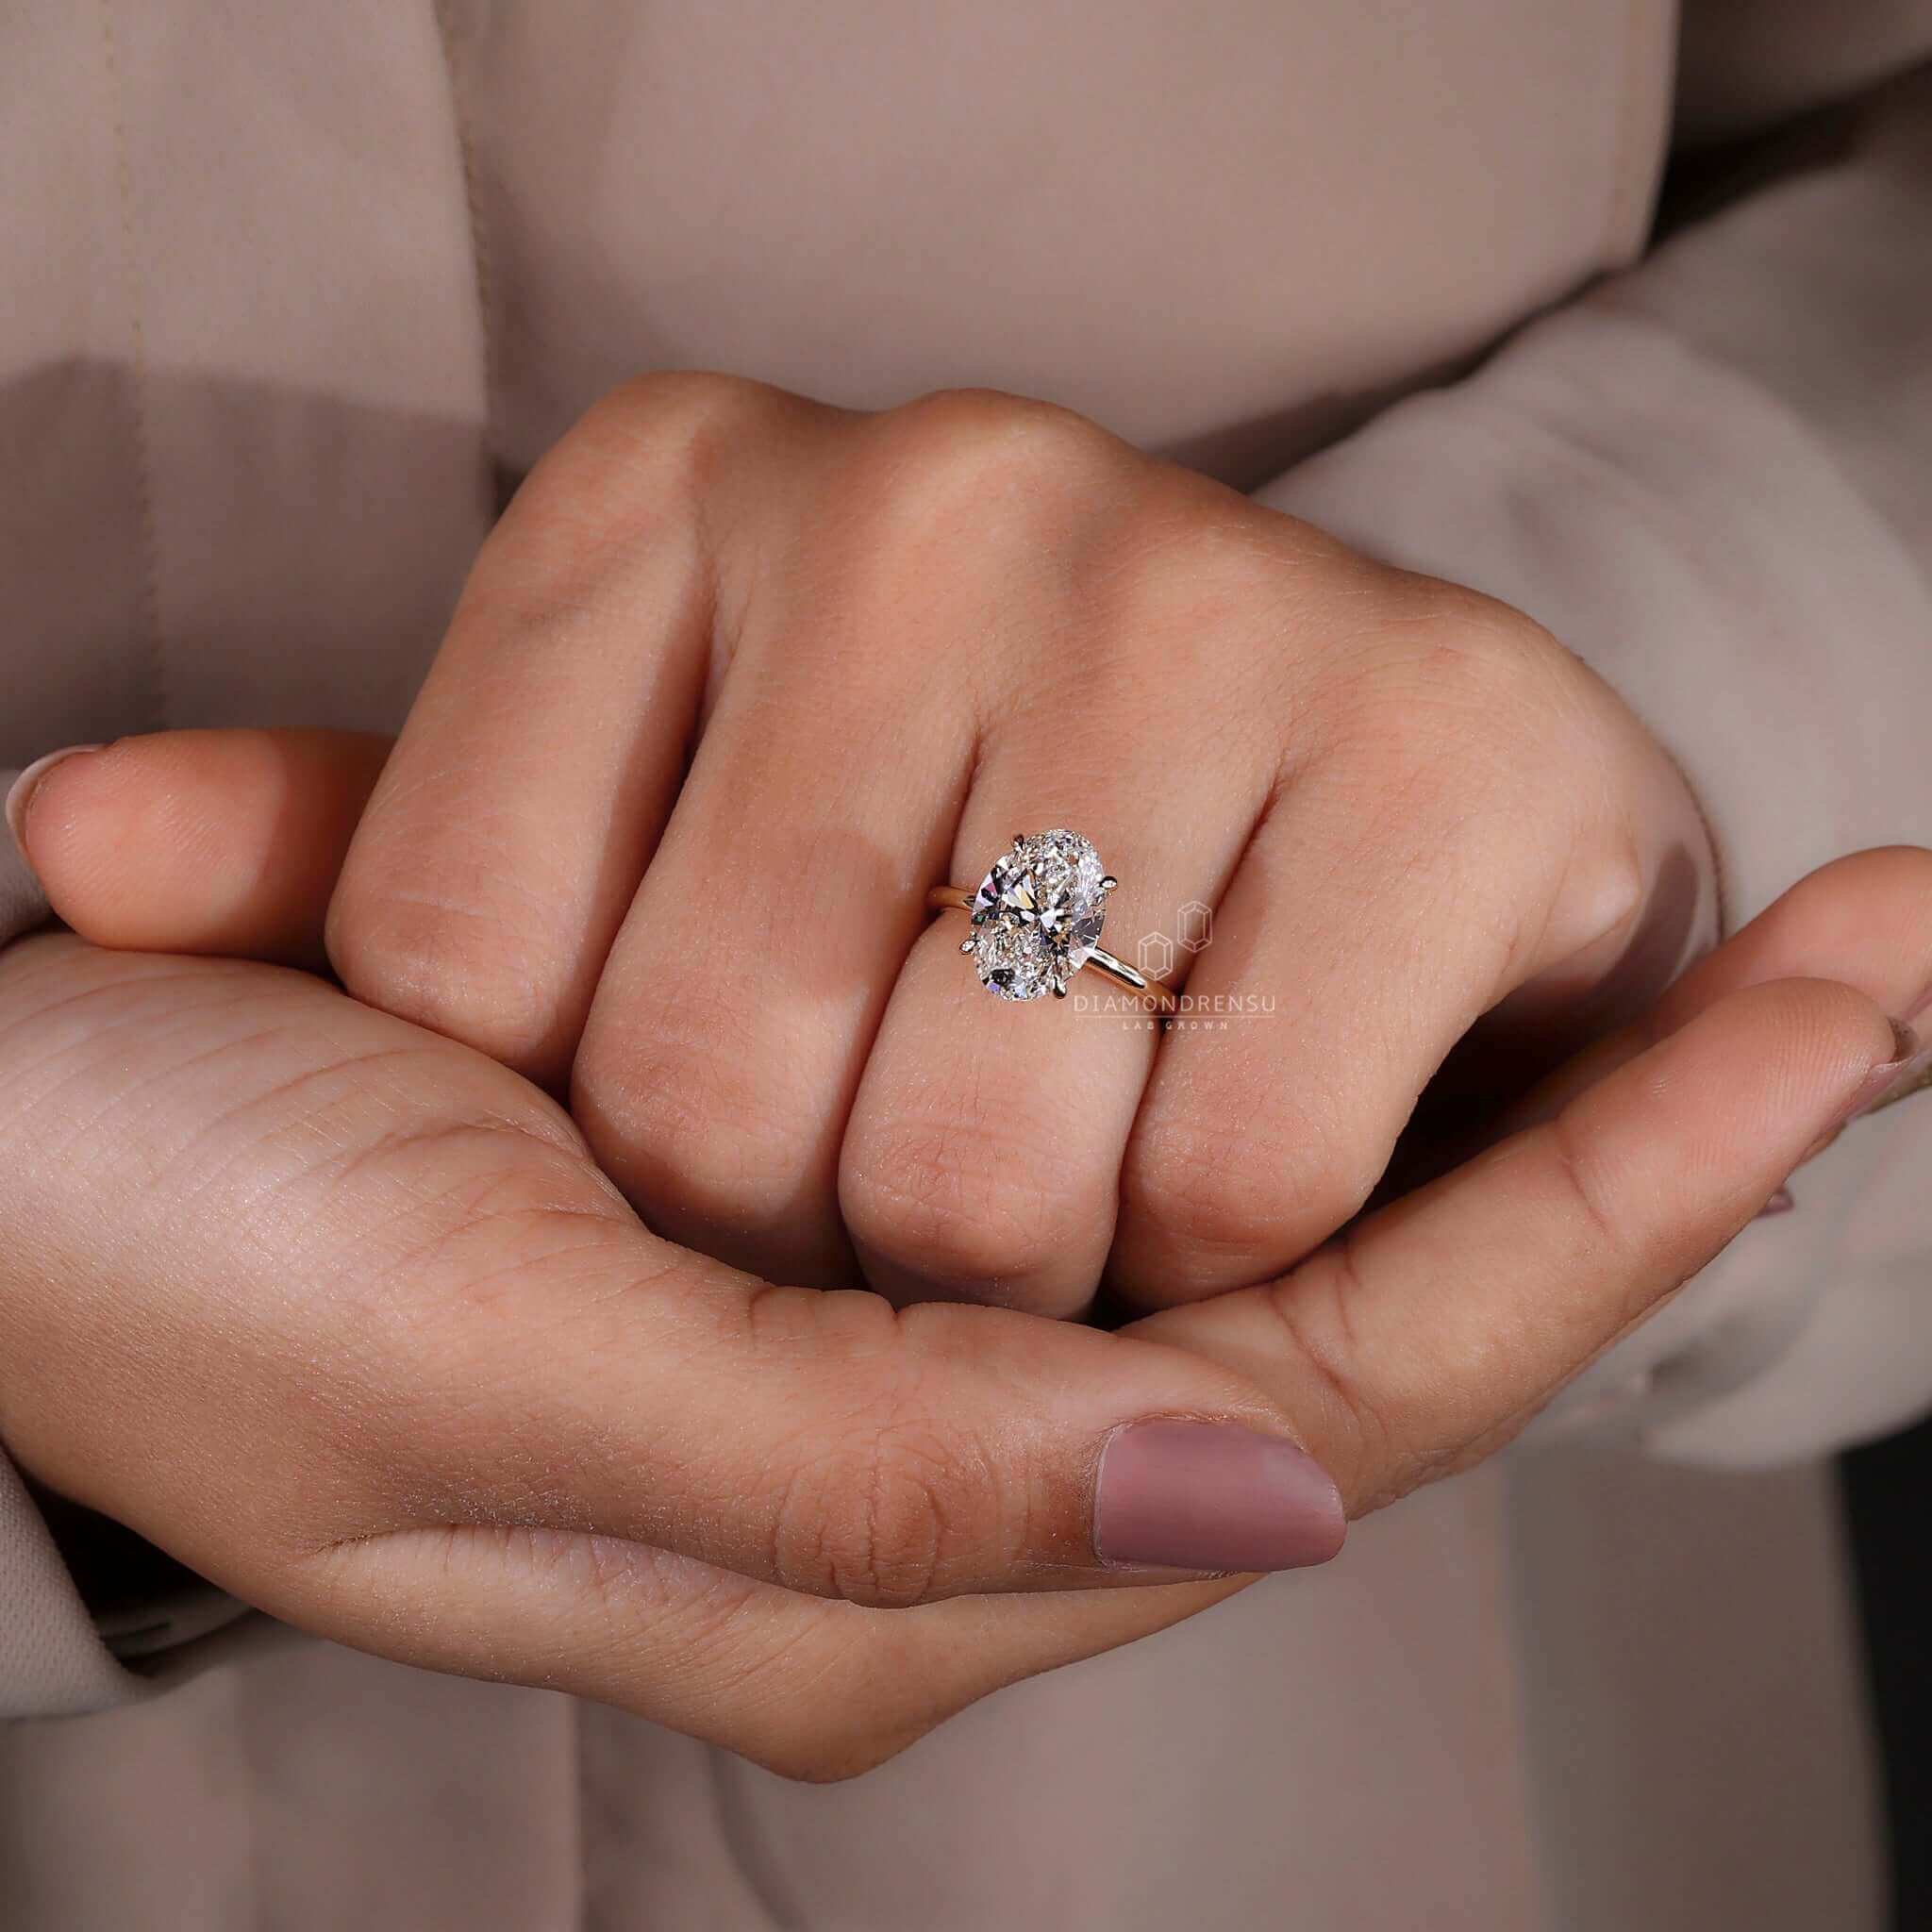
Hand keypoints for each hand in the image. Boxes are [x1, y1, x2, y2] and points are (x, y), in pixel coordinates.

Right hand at [9, 753, 1924, 1783]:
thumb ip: (877, 1467)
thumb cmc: (171, 1268)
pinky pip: (1089, 1060)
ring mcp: (873, 1269)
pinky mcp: (811, 1132)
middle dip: (1592, 1127)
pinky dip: (1240, 974)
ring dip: (1425, 1060)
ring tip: (1688, 972)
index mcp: (877, 1540)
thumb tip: (1277, 1485)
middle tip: (1846, 959)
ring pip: (1242, 1155)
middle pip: (1354, 1261)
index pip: (1364, 1362)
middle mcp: (917, 1420)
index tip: (1878, 985)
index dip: (1637, 1187)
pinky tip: (1368, 901)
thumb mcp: (492, 1383)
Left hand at [106, 376, 1728, 1319]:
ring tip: (1104, 1129)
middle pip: (717, 1095)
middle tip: (925, 1147)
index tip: (696, 1112)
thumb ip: (362, 883)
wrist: (1457, 924)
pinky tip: (1270, 1117)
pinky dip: (1224, 1250)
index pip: (456, 972)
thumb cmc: (962, 929)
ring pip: (977, 1169)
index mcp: (655, 496)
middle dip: (802, 1242)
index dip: (567, 1151)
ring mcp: (1195, 576)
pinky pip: (1242, 1178)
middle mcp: (926, 485)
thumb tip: (86, 840)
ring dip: (1015, 1269)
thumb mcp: (581, 887)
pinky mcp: (1455, 724)